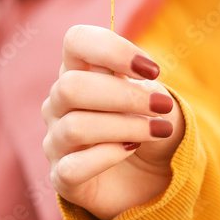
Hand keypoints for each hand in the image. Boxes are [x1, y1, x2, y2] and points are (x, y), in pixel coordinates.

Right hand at [42, 24, 184, 219]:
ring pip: (75, 127)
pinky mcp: (62, 178)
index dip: (112, 49)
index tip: (152, 71)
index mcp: (79, 71)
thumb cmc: (152, 124)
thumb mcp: (155, 96)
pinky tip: (131, 149)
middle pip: (71, 86)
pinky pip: (73, 167)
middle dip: (124, 95)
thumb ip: (141, 82)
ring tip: (159, 130)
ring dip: (126, 126)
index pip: (76, 41)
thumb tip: (133, 74)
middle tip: (162, 106)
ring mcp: (57, 141)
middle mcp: (59, 103)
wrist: (155, 174)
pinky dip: (107, 156)